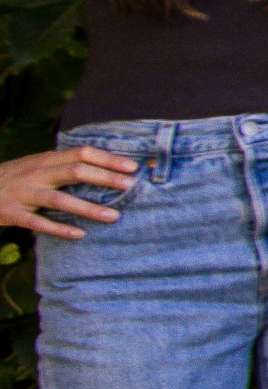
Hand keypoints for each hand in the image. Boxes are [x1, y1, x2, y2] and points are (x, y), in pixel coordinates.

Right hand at [1, 145, 136, 239]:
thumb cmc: (13, 178)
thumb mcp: (36, 166)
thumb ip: (62, 165)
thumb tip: (102, 167)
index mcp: (45, 160)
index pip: (81, 154)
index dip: (107, 159)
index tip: (132, 166)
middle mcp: (36, 174)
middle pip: (75, 172)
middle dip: (105, 178)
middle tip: (130, 186)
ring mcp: (24, 194)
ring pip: (60, 199)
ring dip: (88, 208)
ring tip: (114, 216)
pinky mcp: (13, 214)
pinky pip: (38, 222)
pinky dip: (59, 228)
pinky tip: (79, 234)